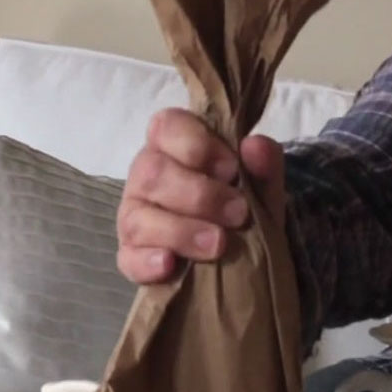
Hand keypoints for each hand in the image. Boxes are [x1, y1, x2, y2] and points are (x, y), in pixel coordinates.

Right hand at [116, 108, 285, 282]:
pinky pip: (128, 258)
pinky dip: (147, 262)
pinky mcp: (131, 256)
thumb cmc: (240, 204)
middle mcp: (146, 176)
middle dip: (199, 194)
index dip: (197, 144)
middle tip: (238, 213)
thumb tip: (255, 146)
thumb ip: (262, 163)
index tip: (231, 168)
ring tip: (219, 244)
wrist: (242, 254)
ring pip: (139, 217)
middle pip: (153, 173)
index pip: (167, 126)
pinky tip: (170, 265)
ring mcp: (135, 217)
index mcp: (173, 146)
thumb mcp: (261, 184)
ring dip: (181, 231)